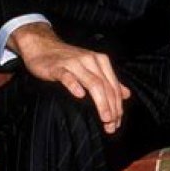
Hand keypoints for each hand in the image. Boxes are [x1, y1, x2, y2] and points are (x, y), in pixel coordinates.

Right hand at [9, 22, 130, 133]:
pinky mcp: (57, 67)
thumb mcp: (92, 68)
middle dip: (111, 107)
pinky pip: (67, 76)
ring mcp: (74, 63)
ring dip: (101, 101)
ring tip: (105, 118)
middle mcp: (90, 60)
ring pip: (92, 83)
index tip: (118, 122)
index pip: (113, 86)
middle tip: (112, 125)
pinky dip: (74, 85)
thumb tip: (127, 94)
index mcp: (101, 61)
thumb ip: (109, 81)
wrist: (42, 46)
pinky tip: (80, 95)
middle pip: (105, 86)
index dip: (117, 105)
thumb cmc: (68, 60)